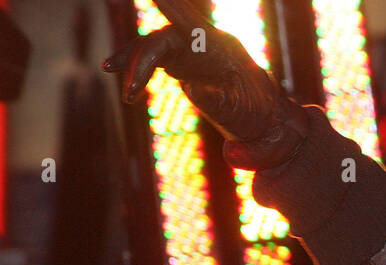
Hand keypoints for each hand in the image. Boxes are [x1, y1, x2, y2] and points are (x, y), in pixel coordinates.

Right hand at [101, 0, 307, 168]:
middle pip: (163, 37)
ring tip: (109, 69)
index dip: (172, 8)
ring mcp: (191, 52)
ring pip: (154, 47)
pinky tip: (117, 74)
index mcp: (221, 47)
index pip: (191, 24)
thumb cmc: (257, 112)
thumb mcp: (241, 110)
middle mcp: (202, 43)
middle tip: (121, 79)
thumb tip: (193, 90)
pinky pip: (154, 60)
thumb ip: (219, 100)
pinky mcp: (183, 65)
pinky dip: (137, 68)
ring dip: (132, 61)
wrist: (265, 119)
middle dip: (139, 55)